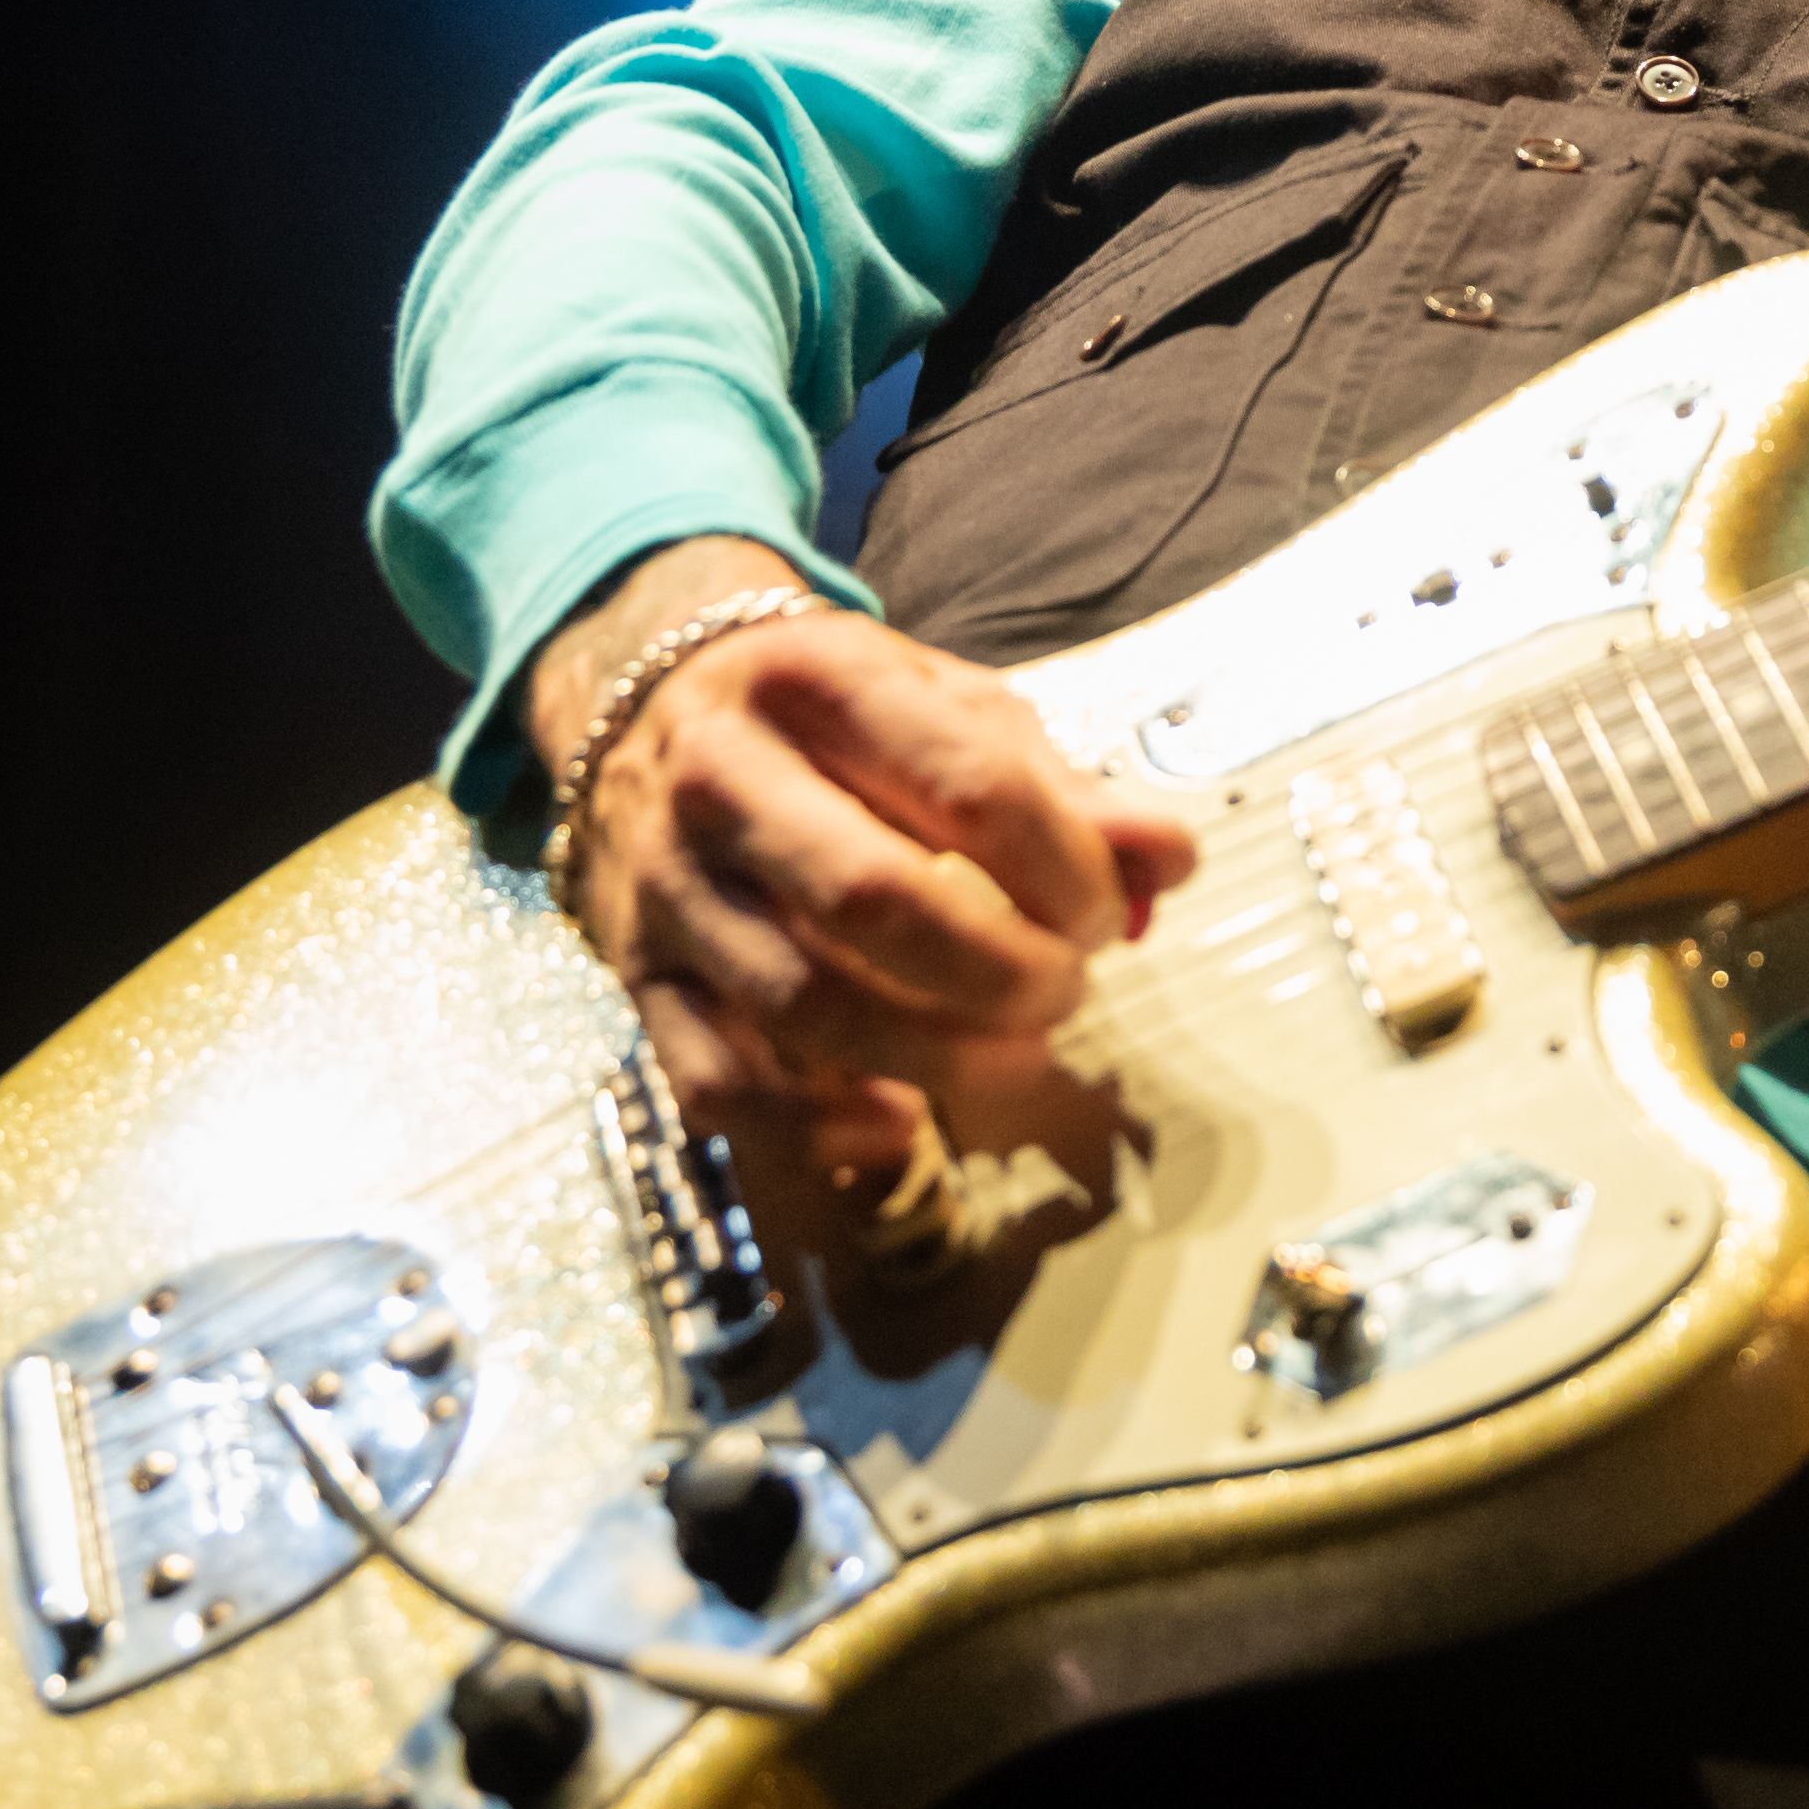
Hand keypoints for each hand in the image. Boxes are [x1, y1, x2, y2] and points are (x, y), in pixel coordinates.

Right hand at [530, 537, 1197, 1198]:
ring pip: (802, 1004)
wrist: (641, 711)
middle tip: (1063, 993)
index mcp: (818, 680)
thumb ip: (1062, 789)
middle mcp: (722, 776)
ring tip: (1013, 1057)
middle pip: (875, 899)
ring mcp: (667, 884)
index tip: (1103, 915)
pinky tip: (898, 1123)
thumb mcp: (947, 712)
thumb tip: (1171, 860)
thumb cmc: (832, 722)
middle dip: (1002, 972)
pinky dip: (818, 1128)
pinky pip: (717, 1084)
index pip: (972, 786)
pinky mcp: (636, 978)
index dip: (1065, 871)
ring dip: (935, 1057)